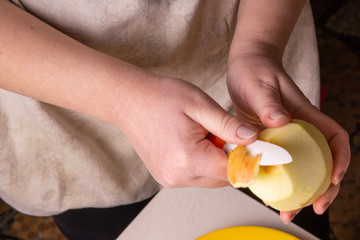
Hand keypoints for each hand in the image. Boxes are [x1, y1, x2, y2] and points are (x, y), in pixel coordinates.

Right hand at [114, 76, 258, 187]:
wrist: (127, 100)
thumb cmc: (159, 97)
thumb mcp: (199, 104)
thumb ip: (228, 125)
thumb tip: (252, 139)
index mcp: (188, 159)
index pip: (233, 170)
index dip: (248, 156)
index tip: (255, 143)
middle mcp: (178, 176)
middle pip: (223, 178)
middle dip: (231, 157)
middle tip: (223, 131)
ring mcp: (170, 179)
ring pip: (210, 178)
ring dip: (217, 160)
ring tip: (204, 134)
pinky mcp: (166, 176)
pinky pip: (196, 176)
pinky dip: (203, 162)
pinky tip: (193, 142)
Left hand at [227, 48, 349, 222]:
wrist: (246, 65)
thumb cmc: (255, 70)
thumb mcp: (260, 84)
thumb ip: (269, 103)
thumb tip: (280, 121)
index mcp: (304, 114)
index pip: (334, 136)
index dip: (341, 158)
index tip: (333, 178)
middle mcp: (298, 128)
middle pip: (321, 160)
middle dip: (322, 187)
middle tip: (313, 208)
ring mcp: (284, 136)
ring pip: (300, 167)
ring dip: (298, 191)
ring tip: (288, 211)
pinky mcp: (268, 139)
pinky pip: (277, 164)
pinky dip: (276, 181)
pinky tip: (267, 194)